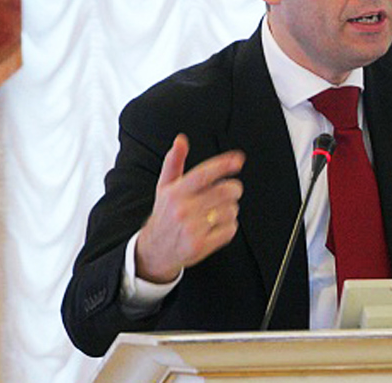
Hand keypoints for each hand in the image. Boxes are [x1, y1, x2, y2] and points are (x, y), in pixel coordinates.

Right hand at [135, 134, 244, 282]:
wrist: (154, 250)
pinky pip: (230, 229)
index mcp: (175, 193)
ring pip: (231, 210)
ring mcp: (192, 229)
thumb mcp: (165, 187)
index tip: (238, 160)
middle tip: (229, 191)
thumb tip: (181, 140)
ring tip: (216, 213)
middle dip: (233, 189)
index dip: (223, 165)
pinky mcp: (201, 245)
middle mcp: (183, 210)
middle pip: (225, 191)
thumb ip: (174, 162)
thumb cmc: (165, 214)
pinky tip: (216, 227)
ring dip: (230, 210)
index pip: (203, 174)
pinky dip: (229, 226)